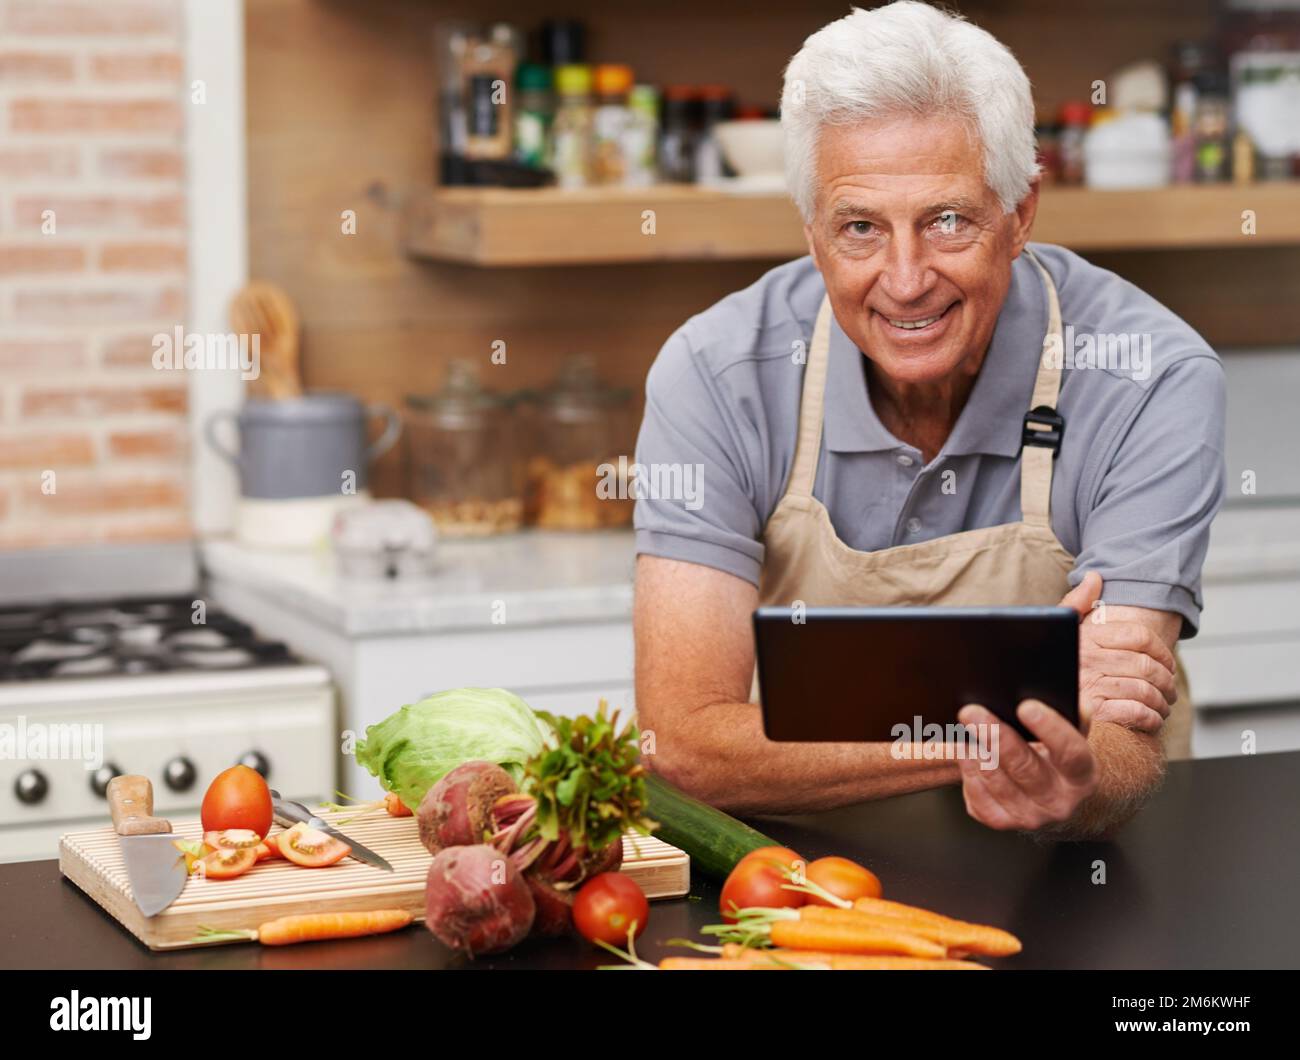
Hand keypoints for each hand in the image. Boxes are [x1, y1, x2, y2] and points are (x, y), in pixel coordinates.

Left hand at [956, 700, 1096, 831]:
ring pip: (1000, 786)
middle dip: (996, 737)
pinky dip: (970, 776)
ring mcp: (1031, 816)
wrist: (1056, 794)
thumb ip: (1072, 714)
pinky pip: (981, 802)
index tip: (1026, 706)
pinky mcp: (1004, 821)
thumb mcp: (1073, 733)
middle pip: (1026, 769)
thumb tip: (1064, 694)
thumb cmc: (1058, 754)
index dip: (1050, 729)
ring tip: (964, 730)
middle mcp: (1059, 802)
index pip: (1070, 753)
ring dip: (978, 755)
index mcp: (1082, 775)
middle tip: (972, 712)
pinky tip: (965, 754)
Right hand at [1059, 572, 1176, 733]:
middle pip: (1146, 665)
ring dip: (1161, 702)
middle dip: (1166, 680)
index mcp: (1085, 636)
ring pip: (1144, 690)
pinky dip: (1150, 718)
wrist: (1035, 707)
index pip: (1138, 636)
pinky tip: (1151, 719)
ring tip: (1163, 705)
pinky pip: (1135, 712)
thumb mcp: (1063, 630)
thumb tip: (1095, 577)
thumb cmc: (1059, 667)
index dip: (1162, 650)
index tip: (1168, 663)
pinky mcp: (1094, 713)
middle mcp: (1086, 659)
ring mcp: (1089, 686)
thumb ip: (1077, 602)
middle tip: (1170, 689)